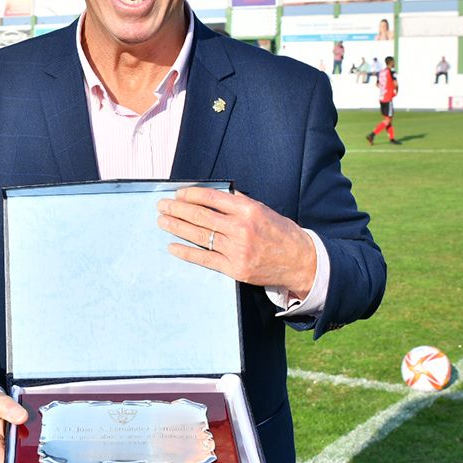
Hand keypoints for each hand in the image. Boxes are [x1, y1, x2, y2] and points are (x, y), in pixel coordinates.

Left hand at [157, 186, 315, 297]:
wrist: (300, 262)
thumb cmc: (280, 233)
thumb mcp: (263, 210)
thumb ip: (238, 203)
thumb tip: (211, 195)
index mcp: (249, 210)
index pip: (212, 198)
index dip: (191, 194)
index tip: (178, 193)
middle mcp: (241, 229)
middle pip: (201, 216)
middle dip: (178, 209)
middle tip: (162, 205)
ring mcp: (237, 250)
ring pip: (199, 236)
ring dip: (177, 227)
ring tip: (162, 221)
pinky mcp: (234, 269)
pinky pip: (204, 259)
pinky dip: (186, 252)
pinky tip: (172, 246)